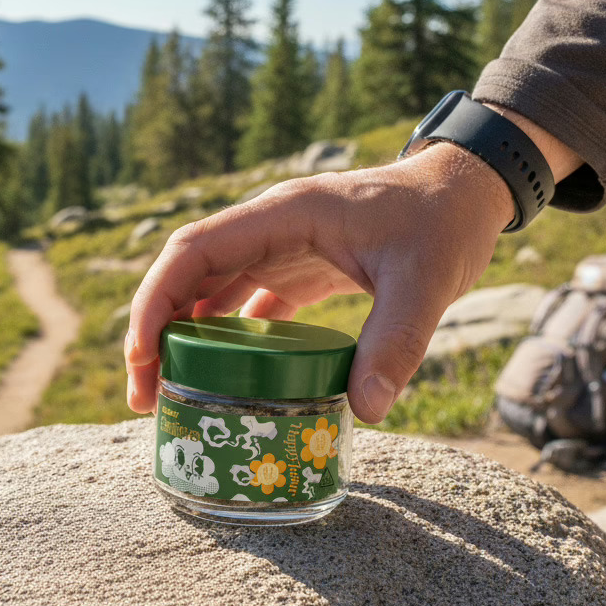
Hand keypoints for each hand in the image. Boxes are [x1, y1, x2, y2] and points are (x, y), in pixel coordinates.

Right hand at [125, 142, 515, 422]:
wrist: (464, 194)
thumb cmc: (442, 221)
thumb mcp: (425, 279)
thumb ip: (397, 340)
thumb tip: (366, 410)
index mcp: (284, 214)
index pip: (194, 250)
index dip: (155, 300)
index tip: (141, 357)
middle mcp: (269, 228)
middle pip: (188, 275)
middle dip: (155, 331)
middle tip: (145, 396)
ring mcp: (280, 249)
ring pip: (209, 291)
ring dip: (183, 340)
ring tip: (168, 397)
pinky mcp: (297, 270)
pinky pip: (244, 305)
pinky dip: (225, 342)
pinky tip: (220, 381)